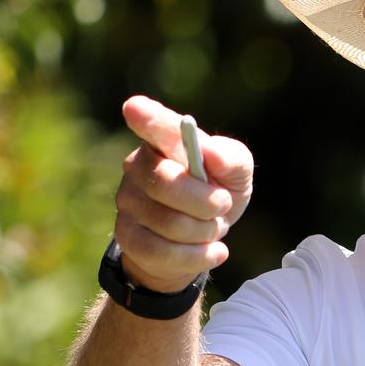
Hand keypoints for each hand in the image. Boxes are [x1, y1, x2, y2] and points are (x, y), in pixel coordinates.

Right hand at [113, 96, 252, 293]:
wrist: (202, 239)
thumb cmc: (218, 193)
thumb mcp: (237, 174)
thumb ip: (232, 158)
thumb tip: (212, 155)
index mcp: (165, 141)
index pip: (153, 125)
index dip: (146, 118)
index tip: (135, 109)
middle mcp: (138, 166)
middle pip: (166, 184)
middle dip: (207, 203)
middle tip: (223, 205)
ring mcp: (127, 201)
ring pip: (169, 224)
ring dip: (206, 231)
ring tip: (213, 228)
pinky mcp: (126, 236)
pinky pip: (163, 252)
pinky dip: (198, 256)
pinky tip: (214, 251)